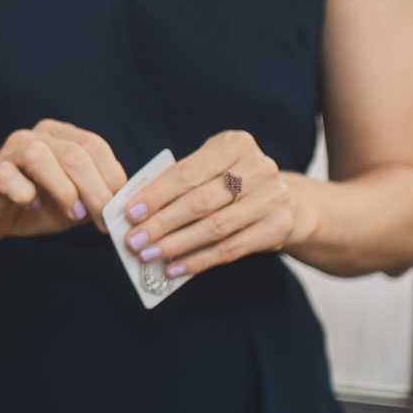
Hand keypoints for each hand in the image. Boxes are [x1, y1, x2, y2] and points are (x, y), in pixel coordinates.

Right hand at [0, 120, 126, 247]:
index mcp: (61, 136)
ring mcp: (11, 151)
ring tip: (73, 214)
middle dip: (96, 190)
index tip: (118, 210)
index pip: (96, 146)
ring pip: (43, 157)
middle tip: (102, 220)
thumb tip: (123, 205)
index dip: (113, 178)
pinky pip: (10, 178)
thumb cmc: (31, 207)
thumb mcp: (73, 203)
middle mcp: (37, 135)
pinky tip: (30, 206)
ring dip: (65, 191)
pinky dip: (26, 195)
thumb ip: (95, 198)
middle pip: (75, 153)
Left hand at [121, 130, 291, 278]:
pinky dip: (199, 260)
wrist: (282, 200)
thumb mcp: (209, 168)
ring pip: (215, 227)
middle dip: (162, 223)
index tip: (130, 213)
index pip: (187, 173)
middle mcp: (259, 168)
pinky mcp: (278, 227)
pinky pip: (231, 249)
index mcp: (235, 144)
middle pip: (200, 201)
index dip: (156, 195)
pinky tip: (175, 268)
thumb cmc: (230, 181)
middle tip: (134, 241)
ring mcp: (273, 198)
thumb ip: (178, 183)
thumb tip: (137, 212)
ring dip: (177, 245)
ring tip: (149, 255)